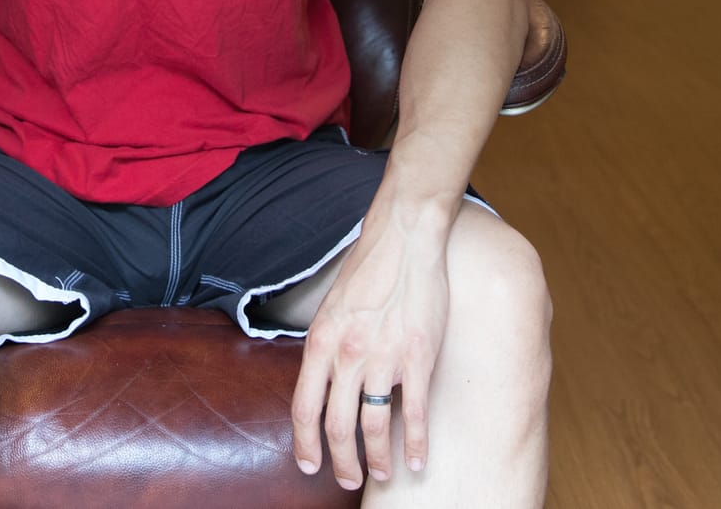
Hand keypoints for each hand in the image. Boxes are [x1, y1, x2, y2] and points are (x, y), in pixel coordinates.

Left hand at [291, 209, 452, 488]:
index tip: (310, 465)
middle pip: (336, 425)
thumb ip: (325, 347)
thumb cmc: (367, 271)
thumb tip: (321, 381)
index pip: (303, 407)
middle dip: (341, 461)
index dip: (305, 443)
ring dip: (377, 459)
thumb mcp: (330, 309)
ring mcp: (383, 358)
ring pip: (374, 427)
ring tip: (384, 474)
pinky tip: (418, 460)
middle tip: (348, 480)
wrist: (402, 239)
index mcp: (320, 343)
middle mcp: (346, 355)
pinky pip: (414, 413)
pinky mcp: (418, 358)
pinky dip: (416, 444)